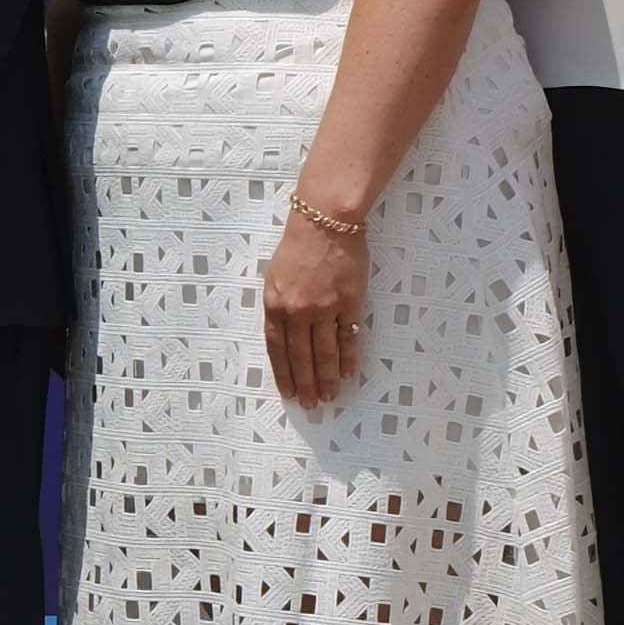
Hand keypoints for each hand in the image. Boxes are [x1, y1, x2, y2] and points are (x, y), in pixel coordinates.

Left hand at [259, 197, 371, 411]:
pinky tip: (347, 373)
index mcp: (274, 304)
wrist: (326, 220)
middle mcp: (297, 311)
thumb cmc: (299, 245)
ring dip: (327, 378)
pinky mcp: (349, 302)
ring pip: (324, 353)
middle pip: (300, 357)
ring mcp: (324, 308)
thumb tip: (285, 336)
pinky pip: (348, 337)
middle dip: (306, 384)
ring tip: (330, 395)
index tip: (289, 393)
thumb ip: (279, 306)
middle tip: (312, 404)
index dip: (283, 374)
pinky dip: (348, 358)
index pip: (276, 349)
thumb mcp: (276, 276)